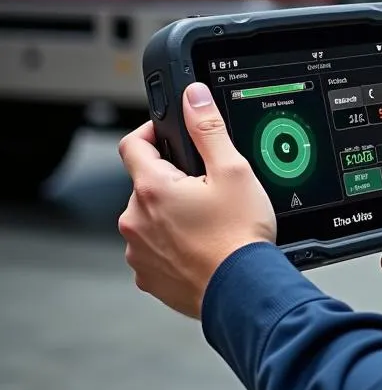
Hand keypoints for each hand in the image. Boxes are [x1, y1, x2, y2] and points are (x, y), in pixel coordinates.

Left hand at [118, 83, 275, 318]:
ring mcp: (139, 251)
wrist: (242, 292)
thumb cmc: (239, 237)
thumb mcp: (234, 170)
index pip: (132, 143)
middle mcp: (135, 219)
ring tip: (210, 222)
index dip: (151, 132)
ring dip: (172, 214)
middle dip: (173, 180)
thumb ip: (208, 129)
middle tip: (209, 188)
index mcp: (152, 188)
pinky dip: (174, 243)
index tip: (170, 135)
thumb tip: (193, 97)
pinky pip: (156, 248)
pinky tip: (203, 245)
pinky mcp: (148, 276)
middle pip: (146, 183)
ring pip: (151, 217)